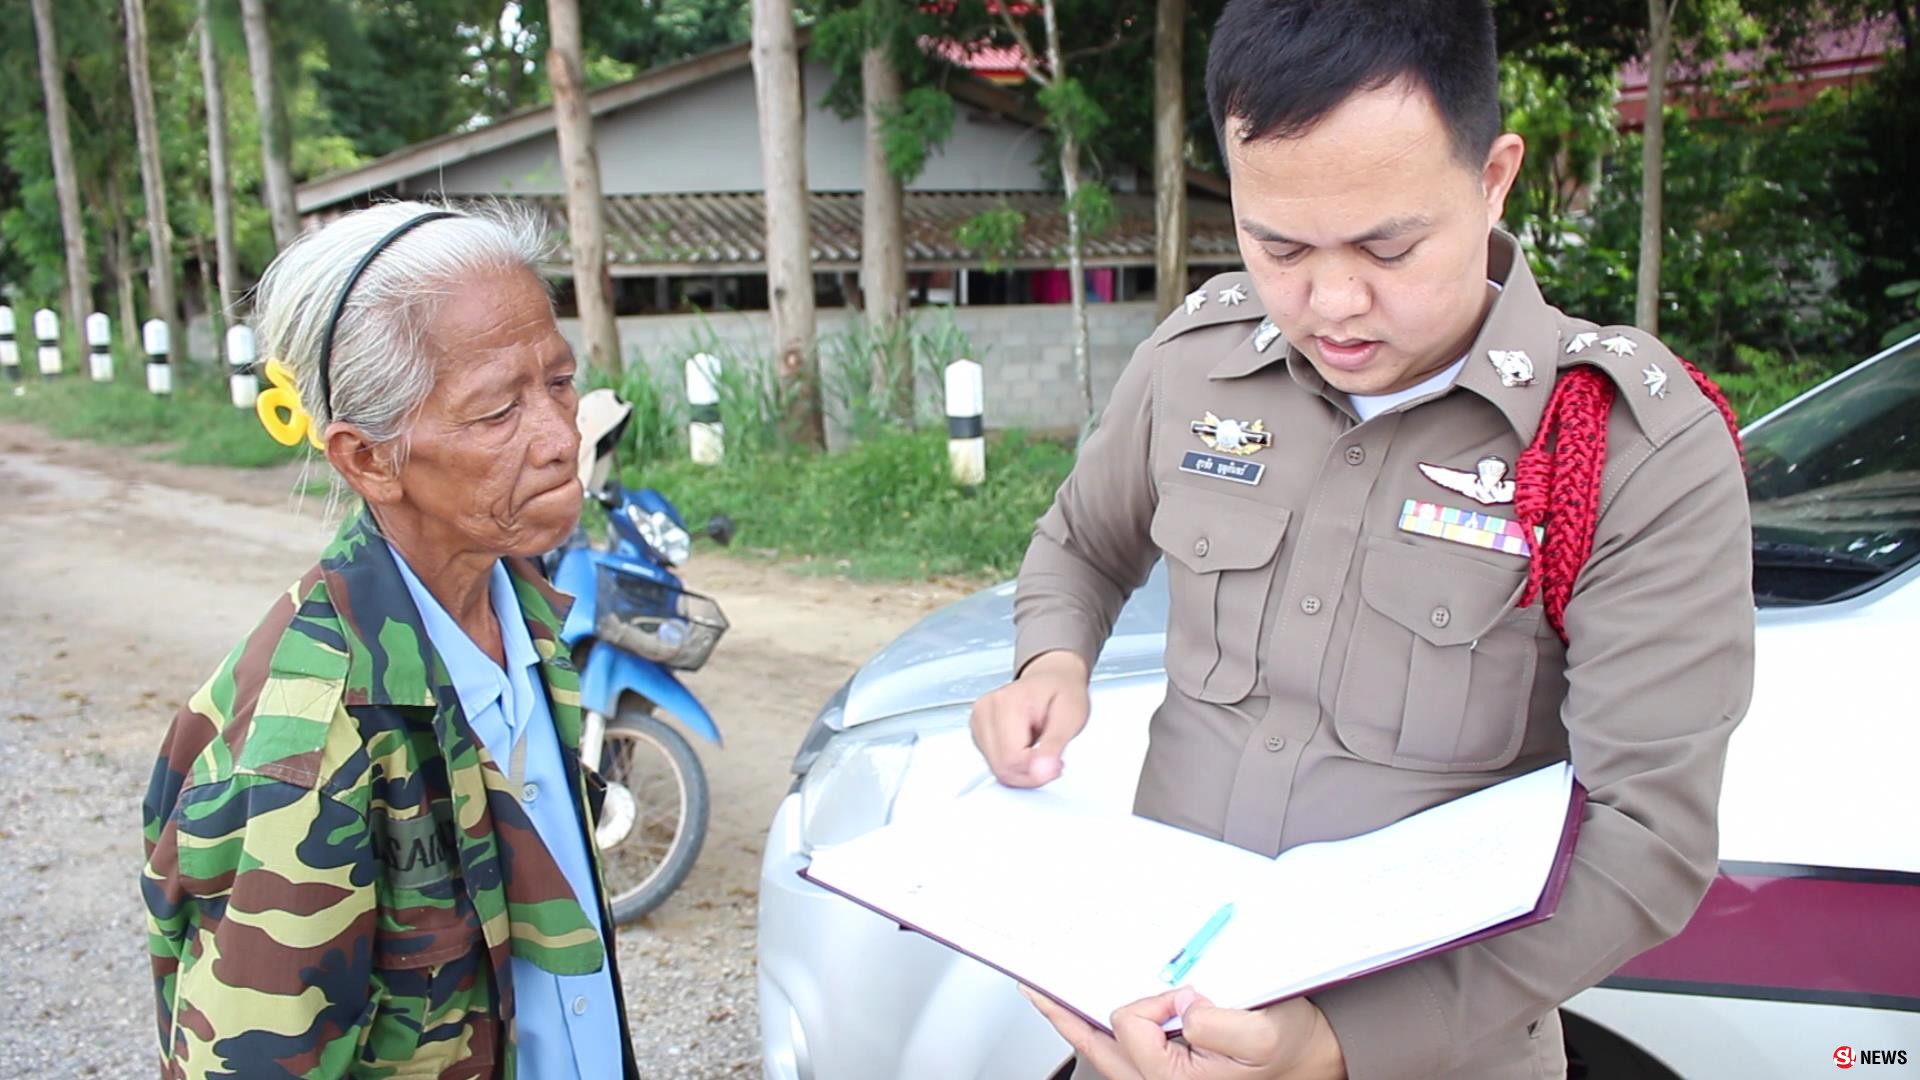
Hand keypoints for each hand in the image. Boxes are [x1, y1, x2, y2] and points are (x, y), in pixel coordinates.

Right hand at [968, 650, 1090, 786]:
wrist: (1052, 678)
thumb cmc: (1063, 691)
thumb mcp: (1071, 717)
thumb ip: (1054, 747)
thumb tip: (1040, 772)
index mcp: (1006, 702)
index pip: (1011, 759)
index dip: (1036, 772)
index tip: (1056, 763)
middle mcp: (985, 709)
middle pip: (1001, 767)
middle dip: (1029, 773)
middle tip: (1051, 760)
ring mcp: (978, 720)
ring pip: (996, 768)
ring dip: (1022, 770)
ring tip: (1039, 750)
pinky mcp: (977, 731)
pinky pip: (994, 763)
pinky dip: (1013, 764)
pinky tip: (1026, 749)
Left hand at [1020, 985, 1346, 1079]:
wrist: (1312, 1061)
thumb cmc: (1290, 1051)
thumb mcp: (1262, 1030)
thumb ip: (1217, 1021)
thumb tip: (1182, 1004)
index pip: (1129, 1025)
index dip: (1152, 1001)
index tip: (1183, 996)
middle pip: (1094, 1046)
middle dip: (1062, 1014)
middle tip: (1032, 989)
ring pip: (1102, 1052)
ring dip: (1077, 1023)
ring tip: (1048, 999)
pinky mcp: (1165, 1073)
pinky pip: (1119, 1052)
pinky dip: (1099, 1031)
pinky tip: (1089, 1016)